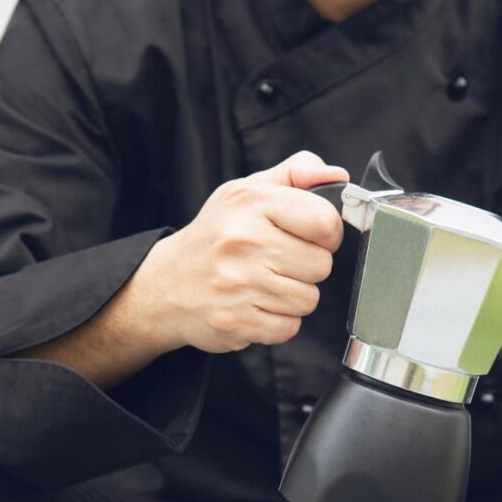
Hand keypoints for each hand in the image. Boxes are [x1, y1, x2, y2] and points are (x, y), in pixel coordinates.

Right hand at [131, 151, 347, 353]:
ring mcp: (238, 284)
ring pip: (308, 299)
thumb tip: (336, 175)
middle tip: (279, 262)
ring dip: (294, 296)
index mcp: (250, 203)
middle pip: (322, 265)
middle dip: (307, 267)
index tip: (311, 236)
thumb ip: (295, 174)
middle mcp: (243, 241)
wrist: (165, 285)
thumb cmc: (216, 236)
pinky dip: (279, 321)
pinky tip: (257, 305)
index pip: (325, 221)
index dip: (328, 233)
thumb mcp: (247, 192)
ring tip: (265, 283)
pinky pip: (289, 327)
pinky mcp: (236, 321)